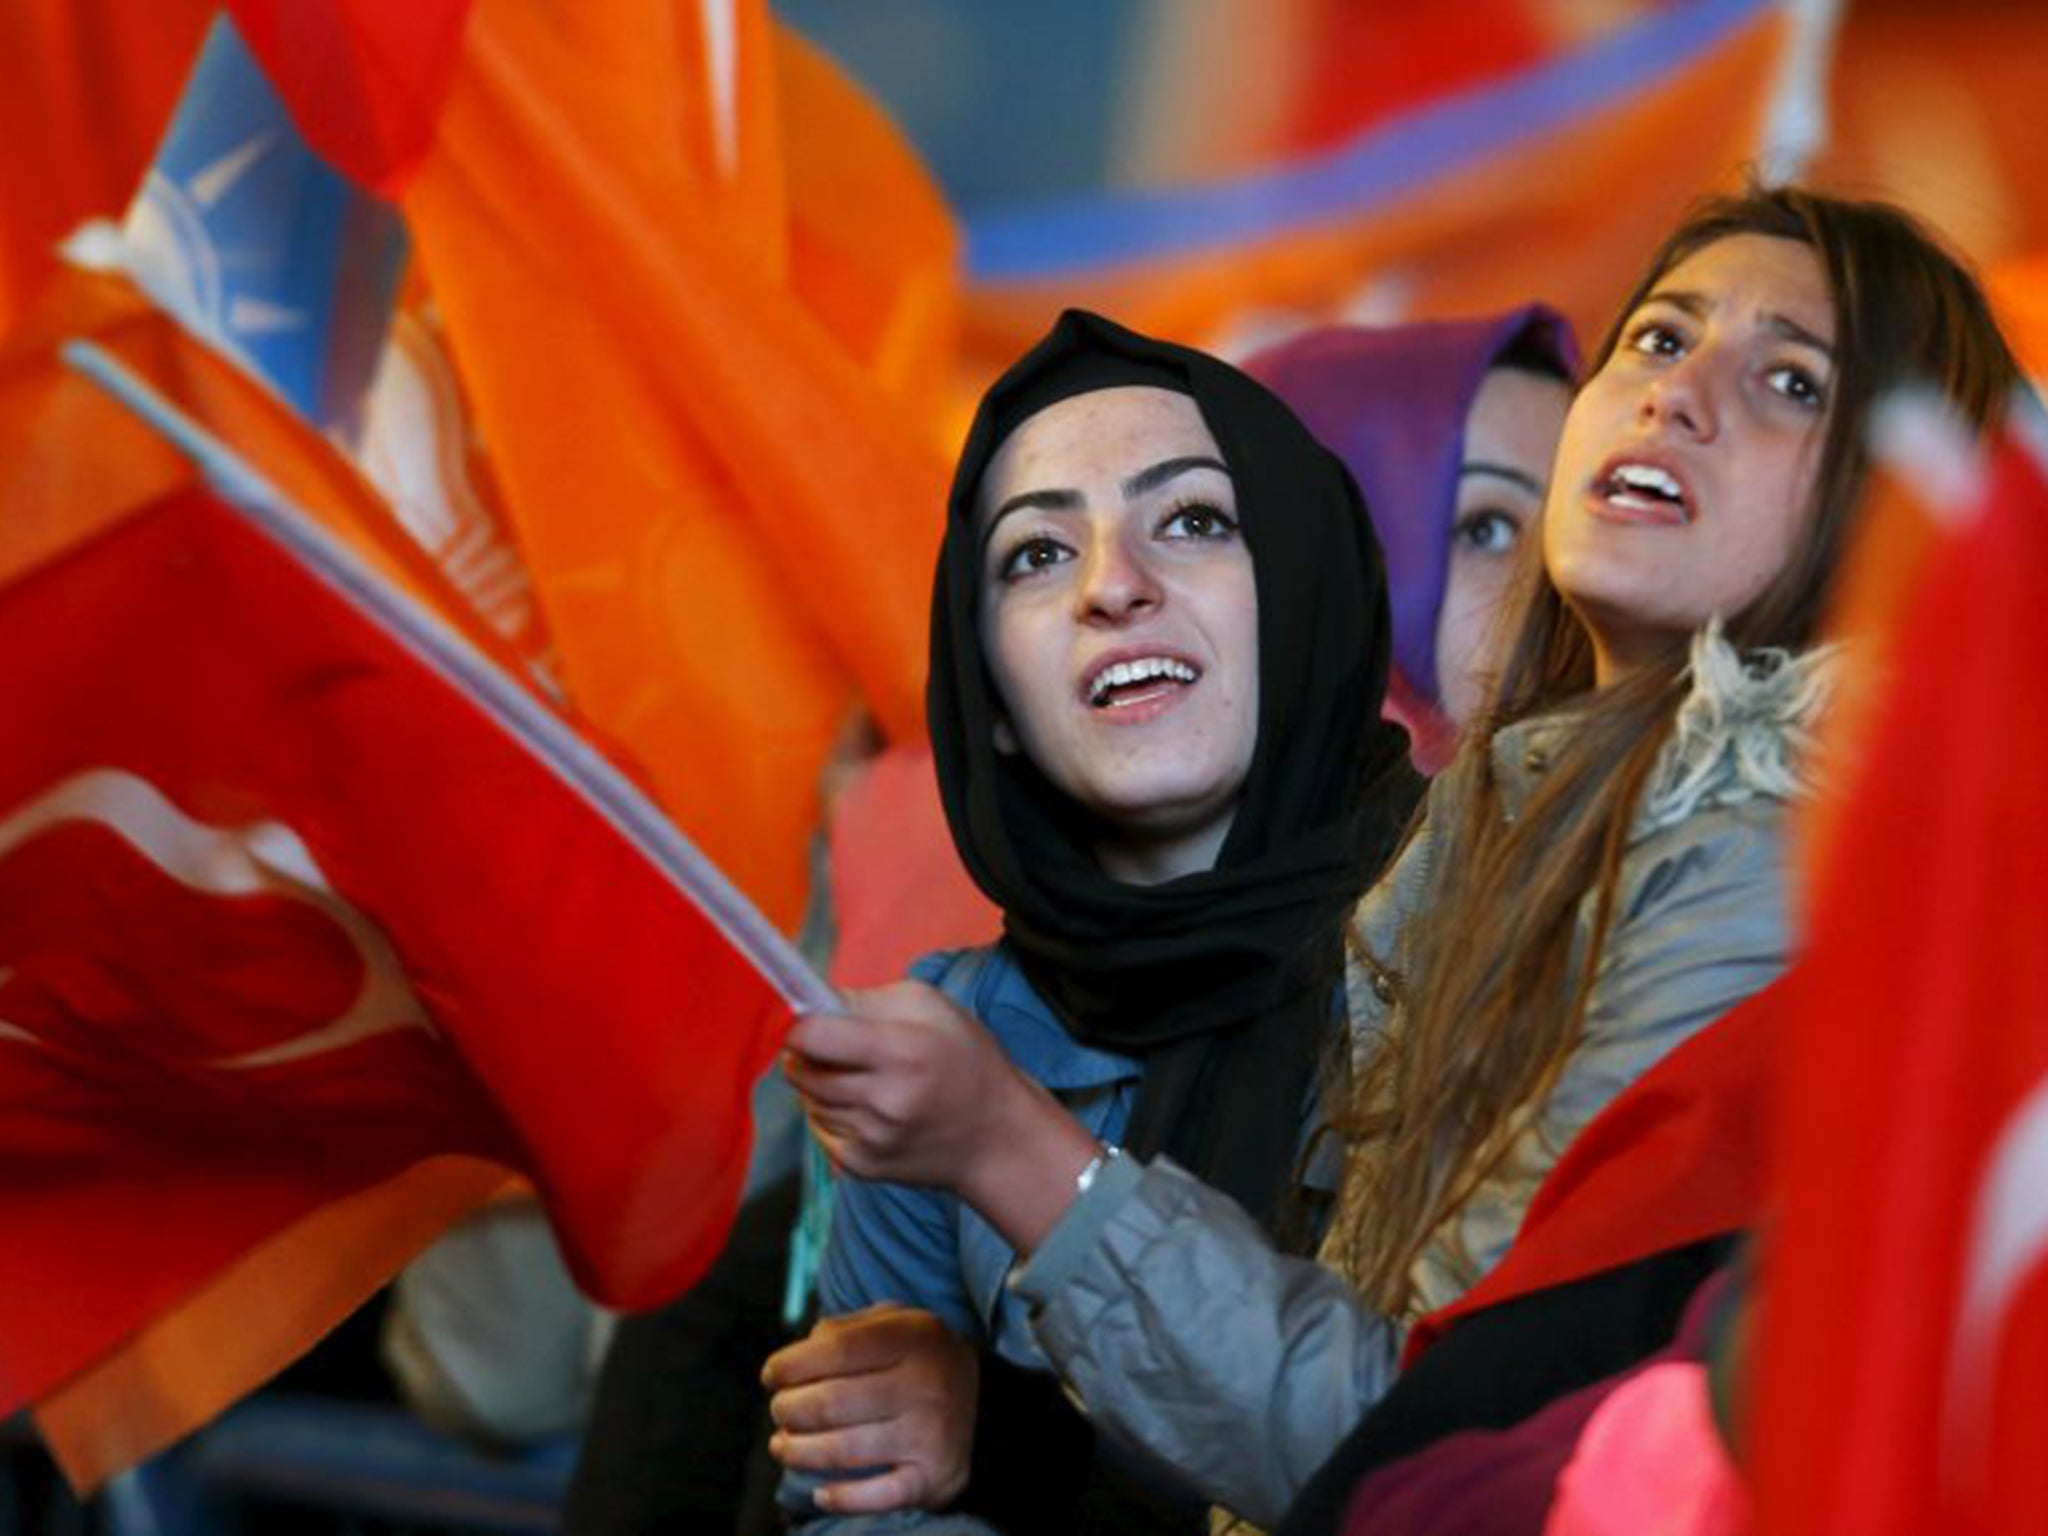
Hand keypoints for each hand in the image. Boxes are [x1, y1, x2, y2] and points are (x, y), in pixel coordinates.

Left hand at [764, 1305, 977, 1514]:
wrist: (988, 1409)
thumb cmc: (922, 1360)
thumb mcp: (898, 1324)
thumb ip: (850, 1328)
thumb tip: (802, 1349)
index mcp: (912, 1339)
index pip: (839, 1350)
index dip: (793, 1363)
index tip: (771, 1375)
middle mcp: (923, 1386)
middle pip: (832, 1402)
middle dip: (789, 1410)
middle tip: (779, 1411)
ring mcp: (928, 1435)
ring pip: (843, 1451)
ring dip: (799, 1453)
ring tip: (782, 1446)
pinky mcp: (930, 1478)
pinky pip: (875, 1496)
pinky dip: (840, 1498)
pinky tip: (820, 1492)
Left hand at [785, 982, 1097, 1249]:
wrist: (997, 1136)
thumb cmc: (965, 1058)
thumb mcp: (930, 1007)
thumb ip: (865, 1000)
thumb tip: (809, 1003)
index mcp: (901, 1051)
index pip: (812, 1037)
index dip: (799, 1025)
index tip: (806, 1021)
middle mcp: (884, 1100)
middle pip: (801, 1071)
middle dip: (808, 1054)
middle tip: (836, 1048)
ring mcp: (872, 1139)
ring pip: (808, 1101)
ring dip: (820, 1086)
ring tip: (863, 1079)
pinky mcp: (863, 1167)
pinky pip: (819, 1130)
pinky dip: (832, 1115)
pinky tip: (867, 1109)